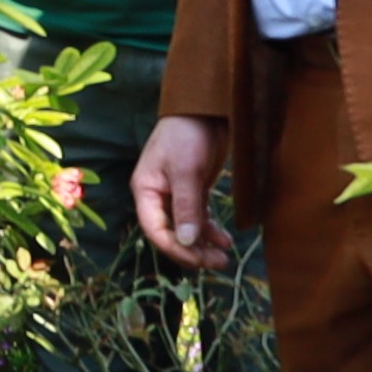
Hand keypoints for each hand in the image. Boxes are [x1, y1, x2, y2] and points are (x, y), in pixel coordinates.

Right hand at [127, 115, 228, 269]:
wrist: (203, 108)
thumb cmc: (187, 135)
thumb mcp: (186, 171)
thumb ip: (186, 206)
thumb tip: (186, 242)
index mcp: (145, 191)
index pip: (155, 230)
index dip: (175, 248)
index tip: (199, 259)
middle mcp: (157, 197)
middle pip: (171, 233)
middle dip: (192, 250)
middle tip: (217, 263)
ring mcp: (175, 194)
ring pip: (186, 228)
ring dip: (203, 244)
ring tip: (224, 257)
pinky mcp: (192, 190)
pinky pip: (198, 217)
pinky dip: (210, 229)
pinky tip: (225, 239)